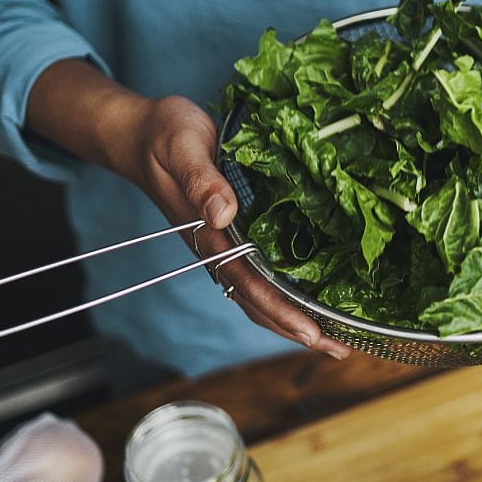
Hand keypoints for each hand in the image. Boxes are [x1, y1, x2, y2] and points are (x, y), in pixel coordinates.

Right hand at [110, 94, 351, 358]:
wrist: (140, 132)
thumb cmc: (163, 136)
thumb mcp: (183, 147)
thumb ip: (201, 181)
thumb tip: (223, 214)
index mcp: (209, 235)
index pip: (249, 284)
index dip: (281, 311)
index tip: (312, 334)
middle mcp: (219, 247)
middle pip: (259, 301)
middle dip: (298, 328)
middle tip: (341, 350)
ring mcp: (225, 244)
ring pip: (262, 293)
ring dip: (296, 317)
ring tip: (335, 337)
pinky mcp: (233, 231)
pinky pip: (262, 270)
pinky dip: (287, 290)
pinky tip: (313, 297)